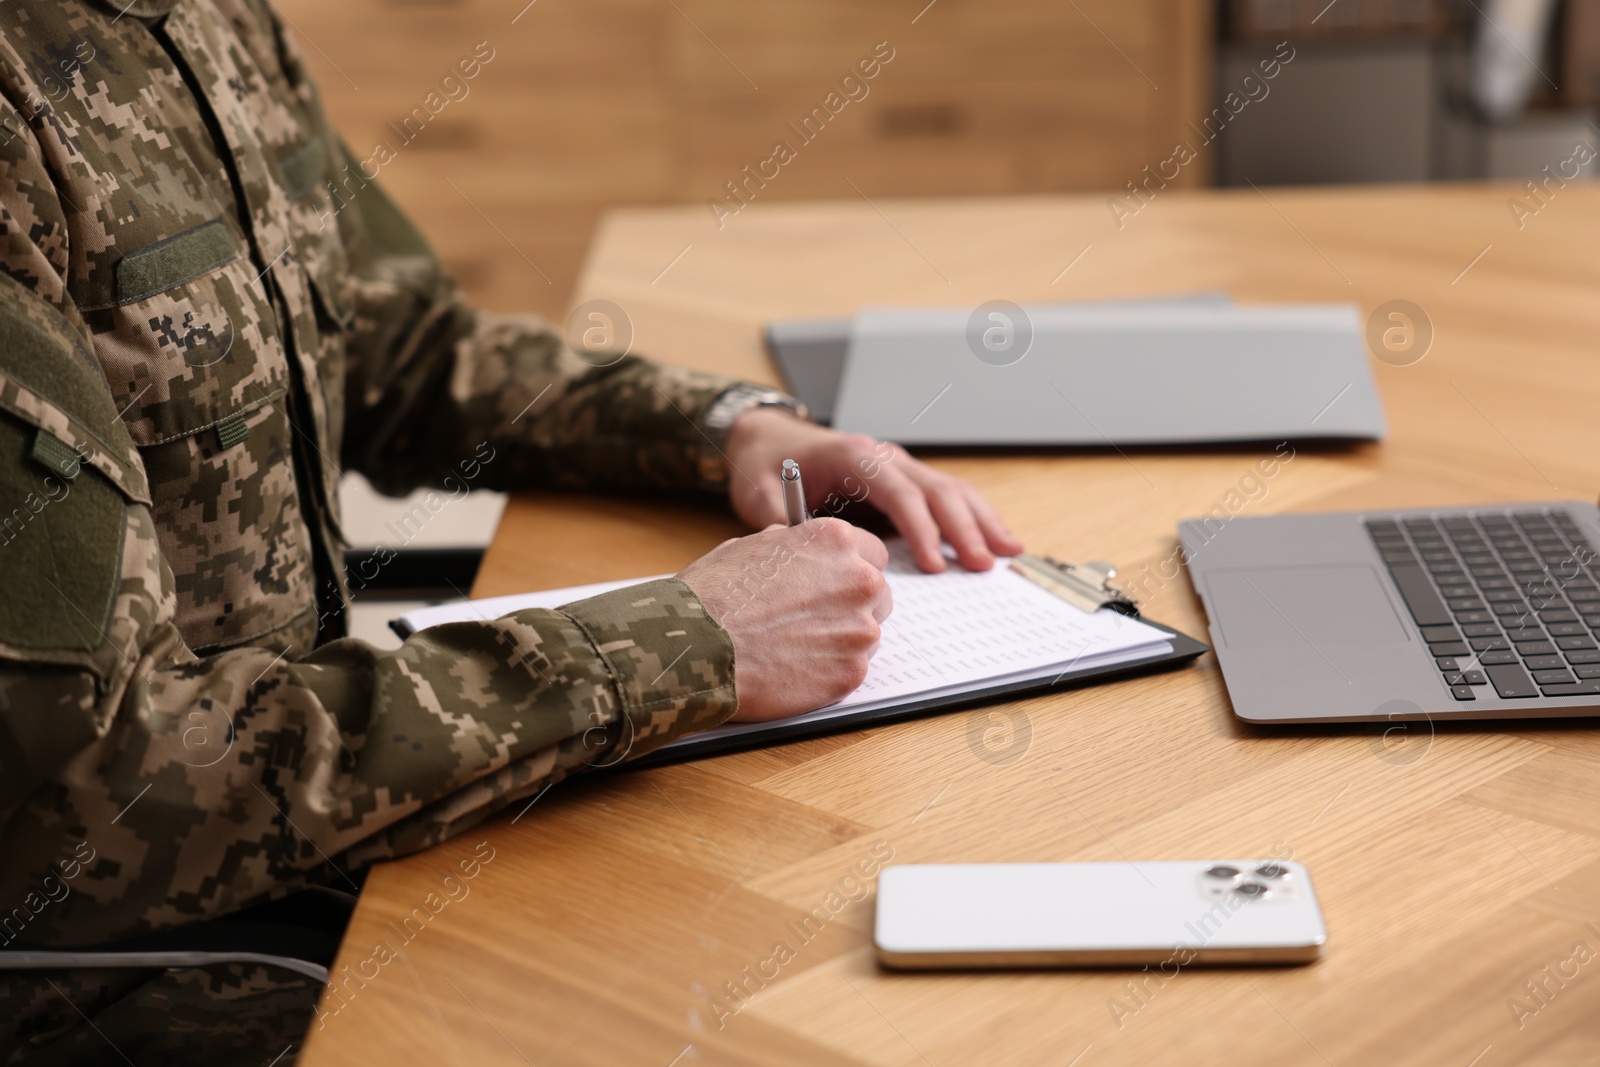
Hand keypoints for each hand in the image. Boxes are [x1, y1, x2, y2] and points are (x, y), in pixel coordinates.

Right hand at [678, 520, 891, 720]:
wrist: (696, 647)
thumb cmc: (712, 595)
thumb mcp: (751, 547)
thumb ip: (792, 548)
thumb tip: (802, 554)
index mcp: (835, 541)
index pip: (872, 552)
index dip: (851, 568)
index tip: (837, 582)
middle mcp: (858, 580)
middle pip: (877, 594)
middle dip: (852, 605)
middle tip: (816, 620)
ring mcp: (859, 629)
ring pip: (867, 634)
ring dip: (841, 640)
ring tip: (796, 647)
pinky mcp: (852, 672)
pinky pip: (852, 670)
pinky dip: (829, 672)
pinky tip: (794, 669)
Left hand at [723, 408, 1023, 572]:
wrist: (767, 441)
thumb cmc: (765, 466)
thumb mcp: (757, 492)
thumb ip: (779, 520)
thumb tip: (804, 550)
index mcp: (854, 457)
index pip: (898, 492)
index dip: (919, 528)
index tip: (933, 564)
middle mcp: (884, 457)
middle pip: (936, 489)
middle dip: (963, 528)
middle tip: (983, 566)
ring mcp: (899, 467)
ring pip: (951, 490)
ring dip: (981, 521)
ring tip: (1009, 552)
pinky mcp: (904, 482)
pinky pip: (946, 497)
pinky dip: (974, 517)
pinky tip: (997, 539)